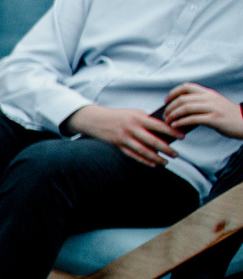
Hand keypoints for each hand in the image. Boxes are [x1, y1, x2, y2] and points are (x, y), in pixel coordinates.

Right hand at [67, 104, 182, 166]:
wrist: (95, 119)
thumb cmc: (119, 116)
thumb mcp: (135, 113)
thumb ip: (148, 121)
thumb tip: (164, 133)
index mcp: (139, 117)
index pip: (159, 125)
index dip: (172, 131)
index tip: (183, 136)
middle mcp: (132, 128)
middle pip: (153, 141)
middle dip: (166, 149)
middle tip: (176, 154)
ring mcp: (124, 138)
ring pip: (144, 151)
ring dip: (156, 158)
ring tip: (166, 162)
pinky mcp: (118, 145)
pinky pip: (133, 155)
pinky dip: (144, 161)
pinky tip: (153, 164)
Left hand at [164, 82, 242, 139]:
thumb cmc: (227, 116)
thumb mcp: (214, 104)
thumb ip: (200, 104)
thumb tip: (179, 111)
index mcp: (208, 93)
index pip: (187, 86)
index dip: (173, 93)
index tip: (166, 101)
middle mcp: (209, 98)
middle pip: (183, 99)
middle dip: (170, 107)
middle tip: (164, 115)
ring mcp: (212, 108)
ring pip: (186, 108)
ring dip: (173, 115)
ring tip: (168, 121)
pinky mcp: (214, 119)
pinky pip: (193, 119)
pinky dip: (181, 123)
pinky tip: (175, 126)